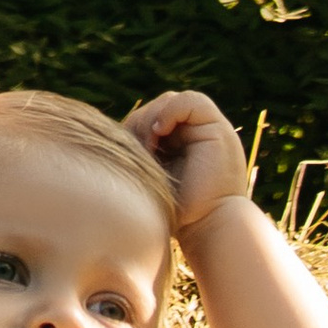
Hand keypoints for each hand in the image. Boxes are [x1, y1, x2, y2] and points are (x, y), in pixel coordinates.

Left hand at [124, 89, 251, 234]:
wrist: (208, 226)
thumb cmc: (176, 212)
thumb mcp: (150, 177)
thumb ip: (139, 154)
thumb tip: (109, 136)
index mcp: (180, 144)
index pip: (150, 116)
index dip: (135, 127)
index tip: (129, 153)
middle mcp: (195, 133)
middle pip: (157, 106)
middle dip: (141, 122)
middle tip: (140, 150)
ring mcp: (208, 129)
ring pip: (170, 101)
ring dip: (152, 118)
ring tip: (150, 146)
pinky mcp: (219, 129)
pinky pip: (191, 101)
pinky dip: (171, 111)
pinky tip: (160, 132)